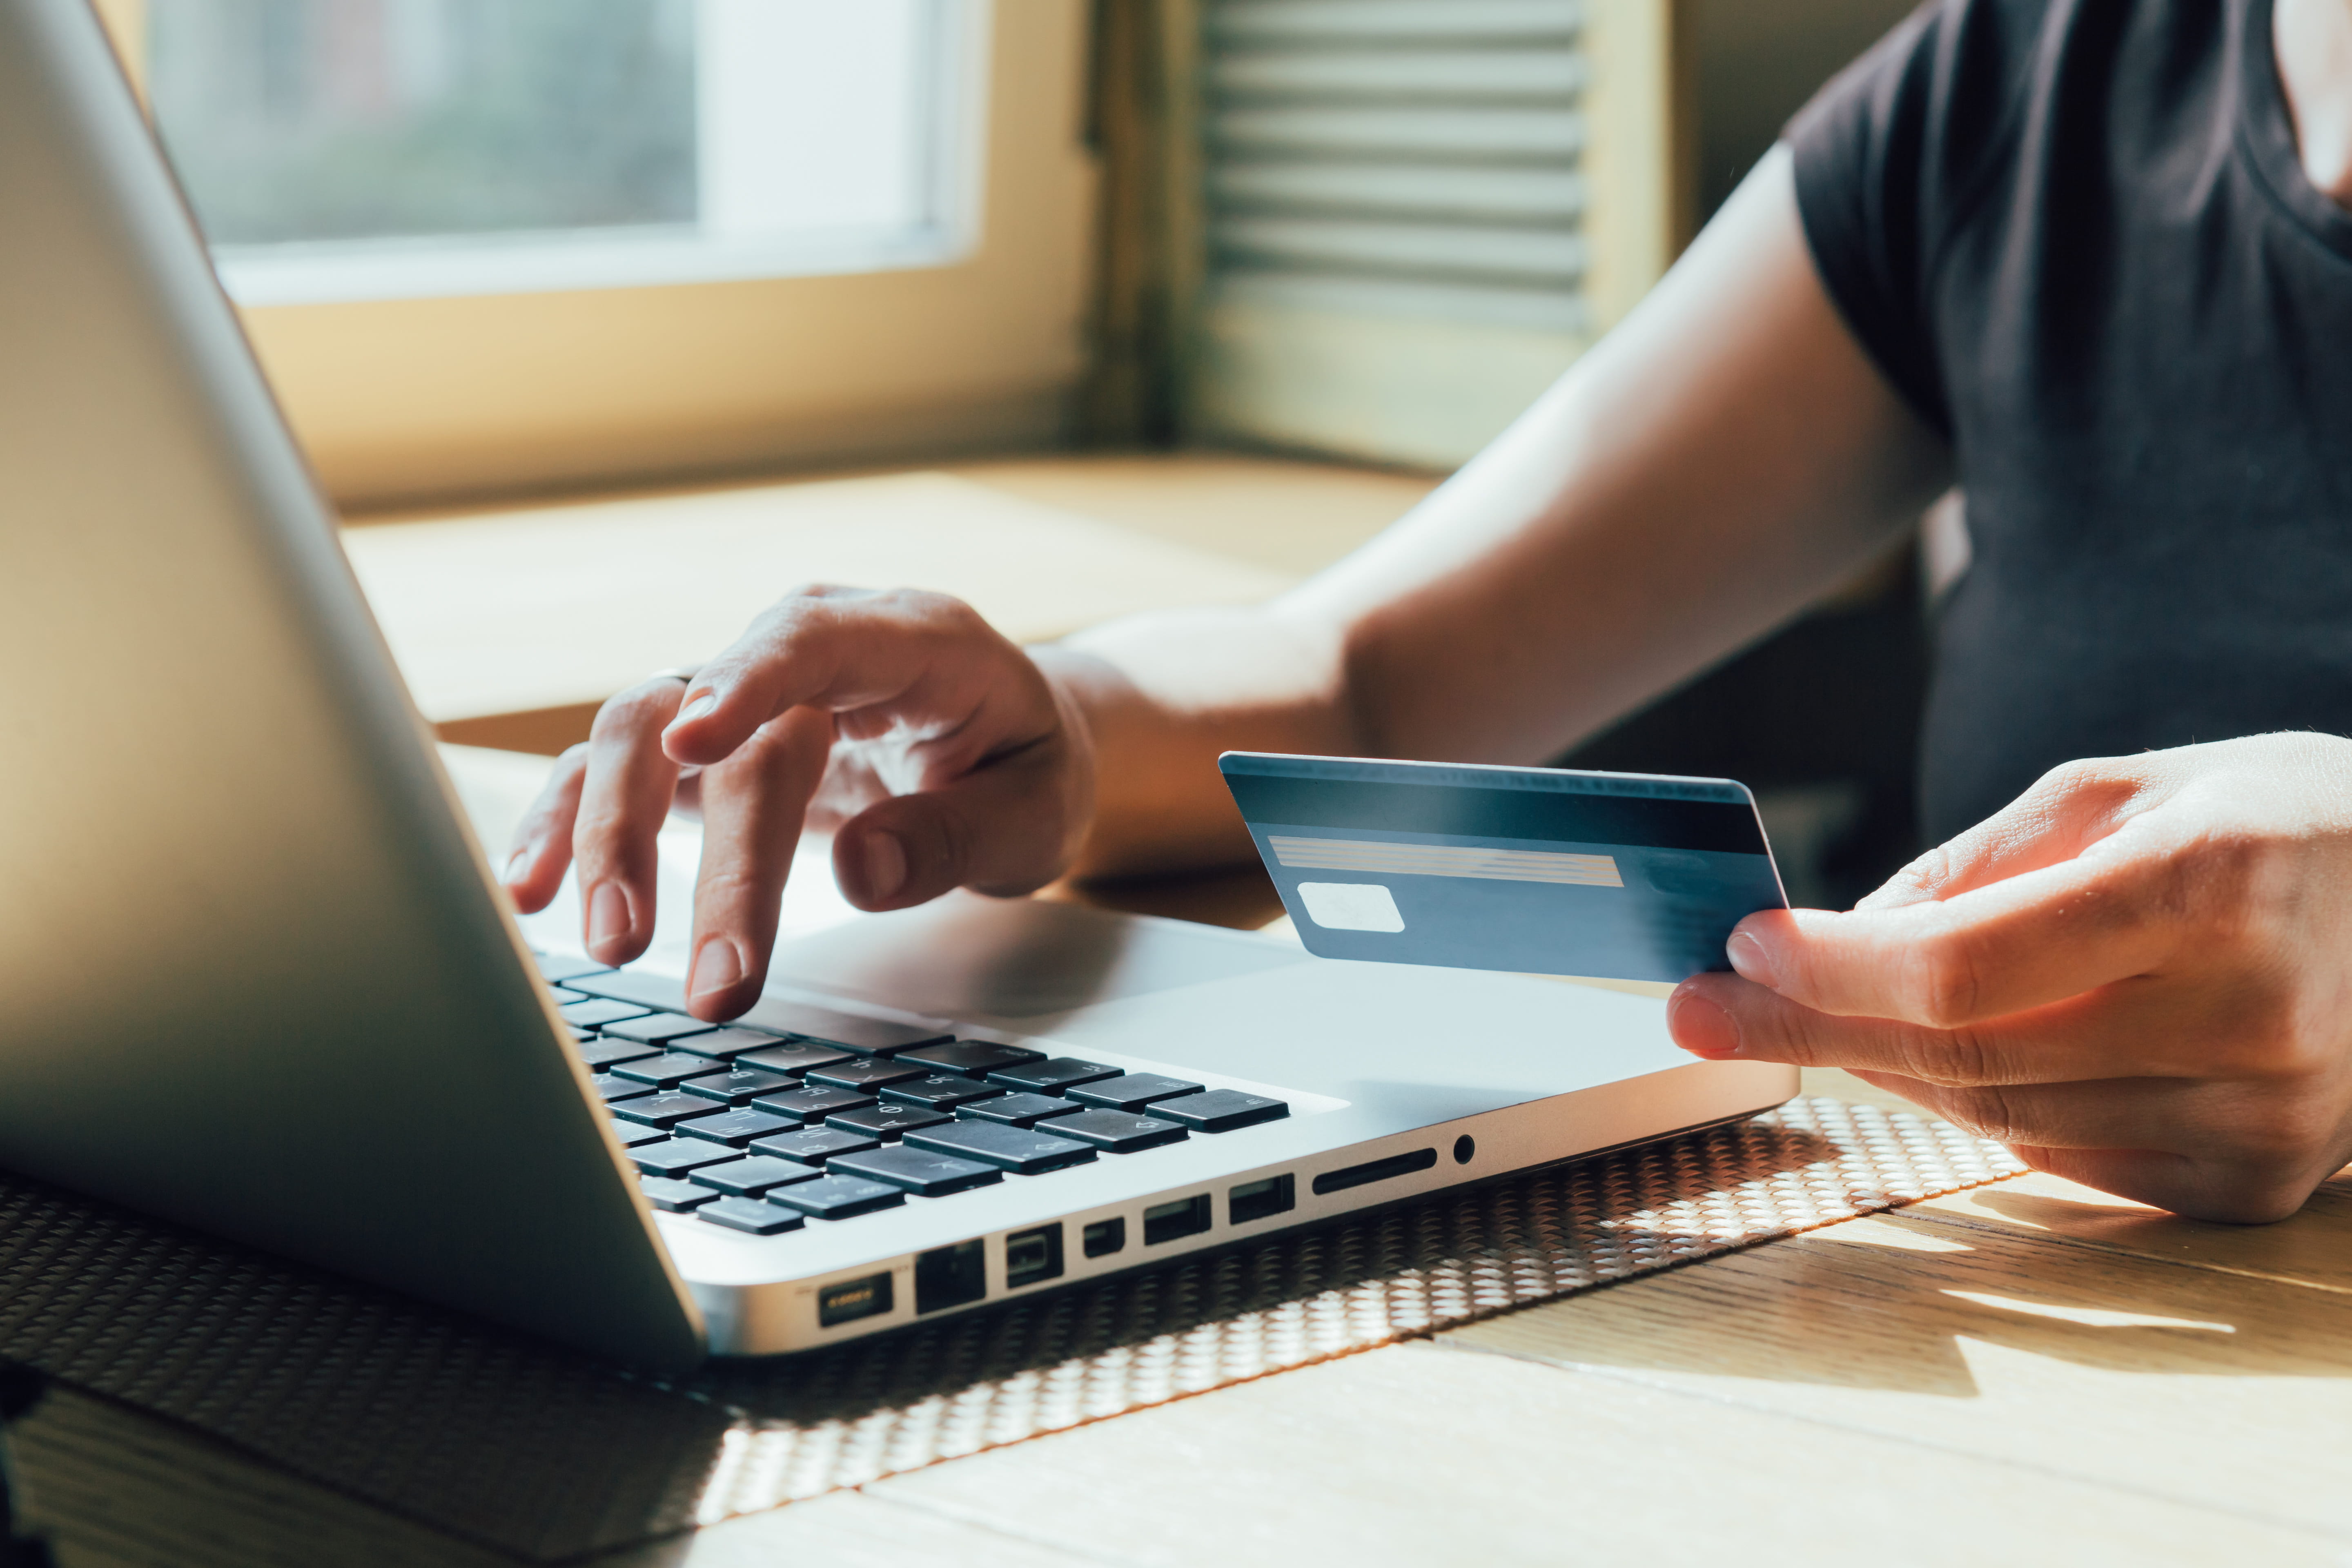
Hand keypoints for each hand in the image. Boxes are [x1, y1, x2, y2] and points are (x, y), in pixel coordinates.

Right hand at [500, 586, 1095, 1018]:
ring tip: (612, 947)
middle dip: (703, 851)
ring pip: (641, 735)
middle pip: (717, 719)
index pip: (813, 639)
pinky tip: (533, 891)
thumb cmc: (1023, 768)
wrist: (1010, 747)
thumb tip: (862, 871)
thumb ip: (961, 836)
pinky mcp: (703, 744)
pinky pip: (617, 770)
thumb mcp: (1039, 808)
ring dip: (611, 837)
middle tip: (714, 978)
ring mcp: (743, 692)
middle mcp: (808, 649)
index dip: (750, 678)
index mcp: (911, 640)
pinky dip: (569, 824)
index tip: (698, 740)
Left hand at [1666, 733, 2351, 1221]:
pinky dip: (1982, 1106)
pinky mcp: (2251, 1182)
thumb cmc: (2266, 826)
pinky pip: (2062, 1156)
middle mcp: (2249, 1017)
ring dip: (1884, 1065)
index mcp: (2213, 888)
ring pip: (1998, 1116)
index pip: (1967, 968)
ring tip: (1813, 1015)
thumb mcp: (2119, 790)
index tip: (1741, 948)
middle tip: (1702, 1008)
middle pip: (1965, 1055)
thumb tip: (1844, 937)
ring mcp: (2261, 1119)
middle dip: (1809, 1028)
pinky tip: (1941, 1056)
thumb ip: (1975, 866)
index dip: (1835, 968)